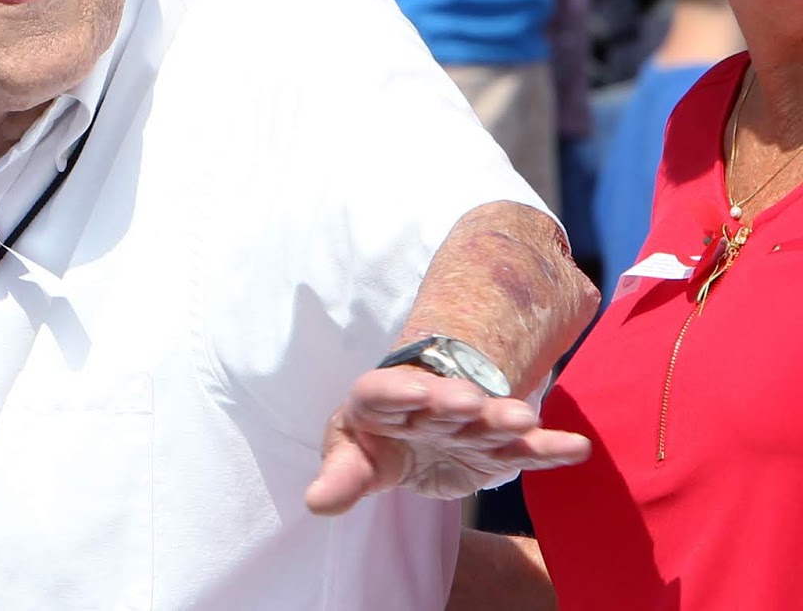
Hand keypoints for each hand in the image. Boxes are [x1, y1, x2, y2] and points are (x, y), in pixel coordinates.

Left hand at [304, 367, 589, 515]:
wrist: (416, 430)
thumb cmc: (375, 440)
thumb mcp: (351, 457)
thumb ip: (342, 477)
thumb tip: (317, 502)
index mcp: (380, 401)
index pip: (383, 392)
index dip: (397, 392)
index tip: (414, 395)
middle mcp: (427, 405)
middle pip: (440, 401)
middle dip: (455, 401)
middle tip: (469, 402)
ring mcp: (466, 423)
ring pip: (485, 419)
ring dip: (503, 417)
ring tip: (524, 419)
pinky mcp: (497, 447)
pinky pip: (525, 448)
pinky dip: (550, 448)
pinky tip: (576, 447)